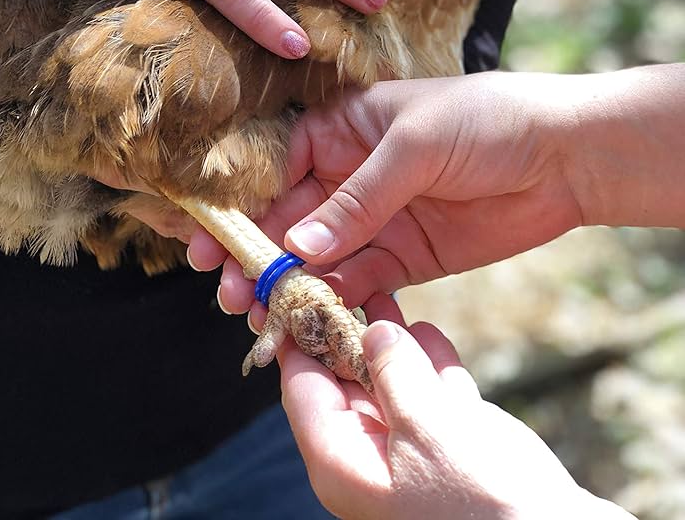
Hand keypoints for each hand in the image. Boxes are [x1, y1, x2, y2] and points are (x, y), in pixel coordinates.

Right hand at [202, 71, 582, 315]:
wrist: (564, 155)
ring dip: (289, 283)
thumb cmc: (486, 120)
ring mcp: (378, 218)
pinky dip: (336, 298)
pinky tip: (313, 315)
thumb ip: (358, 198)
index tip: (210, 237)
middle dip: (256, 251)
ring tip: (258, 313)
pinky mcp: (406, 256)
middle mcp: (351, 173)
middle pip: (289, 216)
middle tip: (226, 289)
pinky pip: (360, 280)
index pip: (278, 164)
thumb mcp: (415, 144)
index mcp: (344, 127)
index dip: (242, 201)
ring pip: (318, 255)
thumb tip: (298, 245)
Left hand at [279, 294, 631, 519]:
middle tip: (345, 280)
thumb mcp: (427, 426)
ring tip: (383, 293)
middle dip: (346, 330)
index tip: (301, 288)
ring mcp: (411, 452)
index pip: (302, 385)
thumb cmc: (478, 498)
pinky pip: (428, 395)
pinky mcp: (450, 447)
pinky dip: (427, 363)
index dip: (300, 335)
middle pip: (343, 380)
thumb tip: (372, 330)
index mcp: (342, 460)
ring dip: (389, 341)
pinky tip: (425, 330)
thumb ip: (394, 372)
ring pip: (388, 383)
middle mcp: (368, 455)